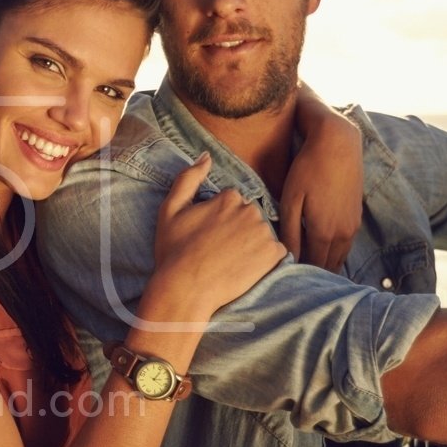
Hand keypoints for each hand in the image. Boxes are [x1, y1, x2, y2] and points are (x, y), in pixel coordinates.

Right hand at [151, 153, 285, 318]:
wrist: (185, 290)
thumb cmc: (174, 251)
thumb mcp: (170, 209)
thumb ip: (188, 178)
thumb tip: (206, 156)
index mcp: (229, 197)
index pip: (233, 204)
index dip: (219, 222)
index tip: (208, 238)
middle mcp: (250, 210)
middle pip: (249, 218)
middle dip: (238, 231)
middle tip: (218, 252)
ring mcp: (263, 232)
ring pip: (261, 234)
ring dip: (251, 245)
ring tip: (231, 262)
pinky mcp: (274, 254)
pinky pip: (276, 252)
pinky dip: (265, 260)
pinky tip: (244, 269)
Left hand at [284, 88, 361, 271]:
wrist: (338, 144)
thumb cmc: (308, 169)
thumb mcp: (291, 200)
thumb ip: (290, 232)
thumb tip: (288, 259)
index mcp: (324, 233)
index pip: (313, 267)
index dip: (301, 277)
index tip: (288, 284)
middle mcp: (343, 234)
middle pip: (328, 266)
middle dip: (314, 275)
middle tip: (297, 283)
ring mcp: (353, 226)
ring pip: (339, 257)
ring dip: (326, 265)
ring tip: (309, 272)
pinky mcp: (356, 216)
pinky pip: (345, 245)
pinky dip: (334, 253)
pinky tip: (322, 252)